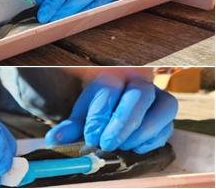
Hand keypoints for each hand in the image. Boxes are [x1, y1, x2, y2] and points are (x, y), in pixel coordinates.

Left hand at [45, 68, 177, 153]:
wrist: (118, 104)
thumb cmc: (100, 109)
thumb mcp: (83, 114)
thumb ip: (70, 127)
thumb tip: (54, 140)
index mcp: (114, 74)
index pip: (111, 88)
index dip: (101, 114)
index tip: (91, 136)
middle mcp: (139, 81)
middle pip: (139, 95)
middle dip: (123, 122)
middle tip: (107, 144)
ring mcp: (158, 95)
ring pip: (161, 108)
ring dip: (141, 132)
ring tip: (122, 147)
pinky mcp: (167, 113)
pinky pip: (167, 126)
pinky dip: (152, 140)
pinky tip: (135, 147)